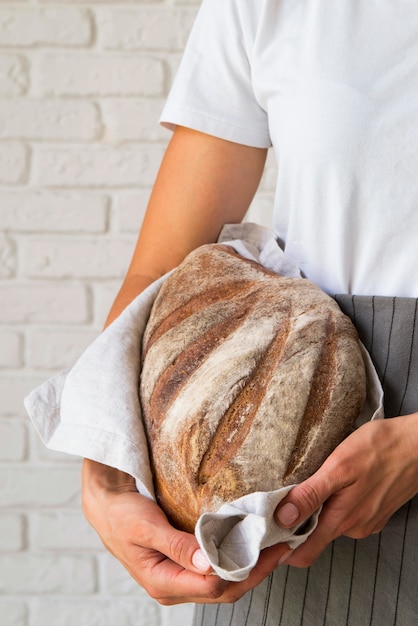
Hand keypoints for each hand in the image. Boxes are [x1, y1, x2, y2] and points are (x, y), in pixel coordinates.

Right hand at [82, 459, 288, 604]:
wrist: (104, 504)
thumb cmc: (121, 515)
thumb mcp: (145, 527)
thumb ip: (176, 546)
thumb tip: (208, 563)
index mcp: (163, 582)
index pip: (215, 587)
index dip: (246, 570)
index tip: (269, 550)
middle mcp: (173, 586)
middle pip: (224, 589)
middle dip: (256, 571)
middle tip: (282, 546)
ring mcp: (179, 577)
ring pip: (222, 582)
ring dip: (249, 566)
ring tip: (273, 545)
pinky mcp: (182, 565)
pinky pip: (214, 569)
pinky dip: (235, 558)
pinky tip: (249, 544)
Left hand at [275, 413, 417, 568]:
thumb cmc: (381, 448)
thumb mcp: (339, 466)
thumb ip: (311, 494)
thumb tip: (283, 518)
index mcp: (342, 519)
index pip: (303, 553)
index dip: (280, 551)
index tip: (262, 541)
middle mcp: (354, 527)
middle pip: (313, 537)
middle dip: (293, 525)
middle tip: (275, 503)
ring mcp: (367, 521)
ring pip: (330, 523)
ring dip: (315, 510)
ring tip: (304, 485)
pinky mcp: (375, 511)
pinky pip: (346, 514)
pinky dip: (334, 503)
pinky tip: (332, 482)